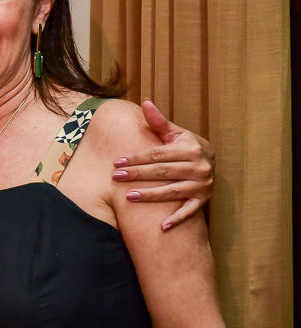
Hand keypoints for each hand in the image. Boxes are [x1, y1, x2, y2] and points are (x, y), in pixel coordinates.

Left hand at [112, 98, 214, 230]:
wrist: (212, 160)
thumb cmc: (185, 145)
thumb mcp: (175, 133)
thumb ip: (159, 121)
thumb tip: (145, 101)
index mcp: (190, 148)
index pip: (157, 154)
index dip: (136, 158)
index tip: (116, 161)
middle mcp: (199, 167)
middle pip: (162, 172)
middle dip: (137, 175)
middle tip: (116, 177)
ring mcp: (202, 185)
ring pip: (172, 192)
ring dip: (151, 196)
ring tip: (129, 196)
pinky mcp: (204, 200)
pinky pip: (190, 211)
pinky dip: (177, 219)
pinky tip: (161, 227)